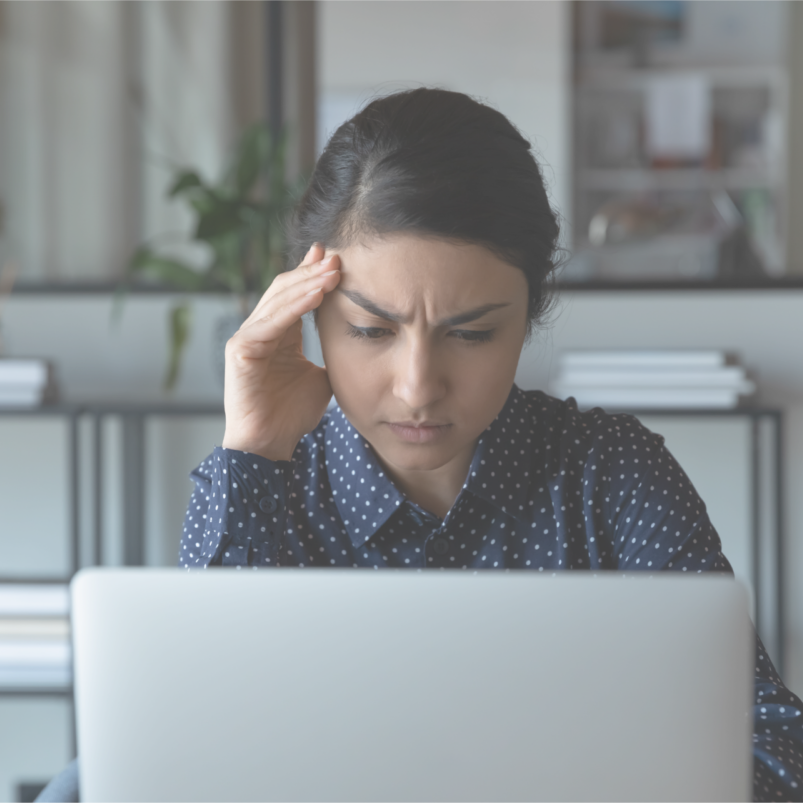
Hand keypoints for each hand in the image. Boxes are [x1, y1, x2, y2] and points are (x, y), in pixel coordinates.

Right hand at [221, 244, 340, 460]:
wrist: (270, 444)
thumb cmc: (292, 415)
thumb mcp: (320, 377)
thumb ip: (330, 354)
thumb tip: (355, 340)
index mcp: (277, 334)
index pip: (294, 294)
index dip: (312, 274)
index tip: (337, 259)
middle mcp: (259, 330)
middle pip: (285, 289)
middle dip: (312, 271)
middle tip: (338, 257)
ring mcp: (247, 338)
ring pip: (279, 300)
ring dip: (308, 283)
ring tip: (333, 270)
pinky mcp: (240, 350)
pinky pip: (272, 322)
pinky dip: (295, 306)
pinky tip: (317, 294)